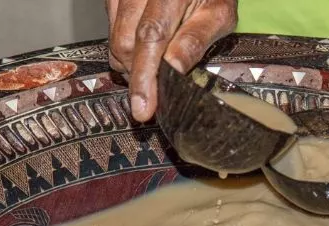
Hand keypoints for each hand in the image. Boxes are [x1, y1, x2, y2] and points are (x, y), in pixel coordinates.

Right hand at [105, 0, 237, 121]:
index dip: (145, 77)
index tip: (143, 107)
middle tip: (156, 91)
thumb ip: (196, 40)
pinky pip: (110, 28)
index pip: (151, 37)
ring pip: (114, 39)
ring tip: (154, 67)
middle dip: (139, 74)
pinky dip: (124, 47)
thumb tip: (174, 69)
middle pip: (126, 42)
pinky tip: (144, 49)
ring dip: (131, 63)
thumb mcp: (219, 14)